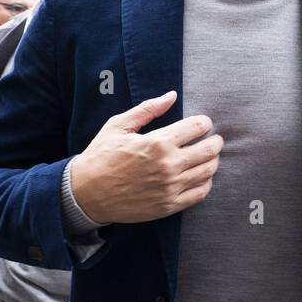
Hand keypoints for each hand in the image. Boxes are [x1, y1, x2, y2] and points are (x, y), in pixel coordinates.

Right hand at [69, 91, 222, 224]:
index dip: (204, 123)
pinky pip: (200, 193)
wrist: (86, 193)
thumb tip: (172, 96)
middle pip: (209, 150)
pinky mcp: (169, 205)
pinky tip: (199, 176)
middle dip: (215, 141)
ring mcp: (170, 187)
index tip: (202, 124)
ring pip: (208, 171)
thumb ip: (148, 109)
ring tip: (207, 157)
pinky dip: (206, 182)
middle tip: (213, 140)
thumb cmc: (101, 156)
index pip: (198, 127)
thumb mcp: (118, 126)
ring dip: (212, 161)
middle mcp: (168, 165)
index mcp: (158, 142)